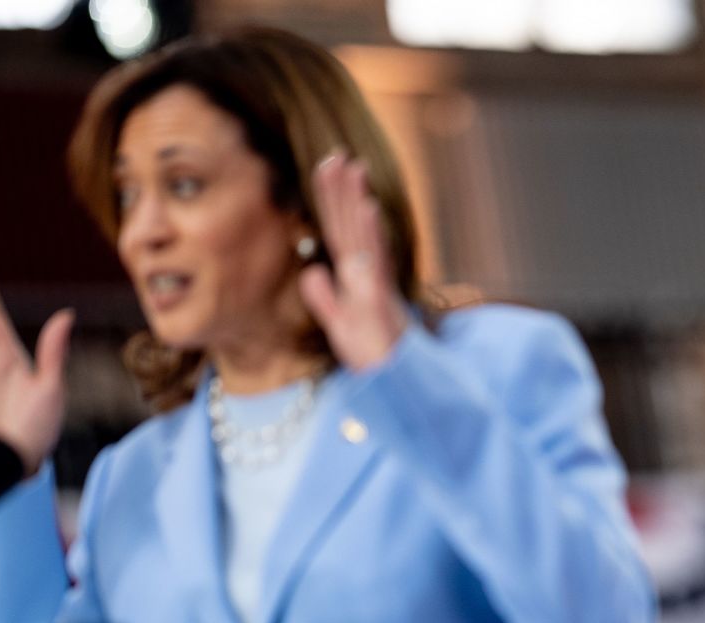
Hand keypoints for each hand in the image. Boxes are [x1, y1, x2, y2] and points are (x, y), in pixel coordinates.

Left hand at [299, 154, 407, 371]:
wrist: (394, 387)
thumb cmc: (374, 359)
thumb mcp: (341, 326)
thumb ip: (324, 299)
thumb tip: (311, 271)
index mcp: (356, 279)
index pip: (340, 233)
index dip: (332, 201)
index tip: (324, 168)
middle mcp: (367, 276)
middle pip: (350, 226)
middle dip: (343, 190)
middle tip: (336, 153)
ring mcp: (374, 287)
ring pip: (362, 236)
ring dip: (357, 200)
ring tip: (352, 167)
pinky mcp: (378, 303)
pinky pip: (374, 263)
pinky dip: (372, 234)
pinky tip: (368, 208)